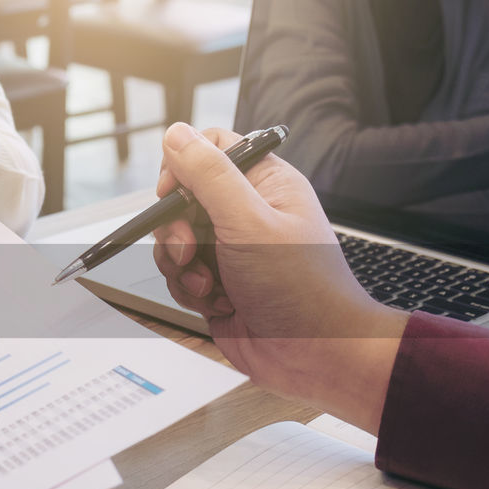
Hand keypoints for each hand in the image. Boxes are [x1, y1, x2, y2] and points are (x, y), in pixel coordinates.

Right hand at [151, 123, 407, 430]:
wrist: (316, 355)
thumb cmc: (301, 289)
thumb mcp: (249, 222)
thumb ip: (209, 175)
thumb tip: (176, 133)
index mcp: (264, 183)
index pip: (209, 149)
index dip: (182, 168)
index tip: (172, 194)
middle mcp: (245, 213)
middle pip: (181, 199)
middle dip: (176, 230)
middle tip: (192, 250)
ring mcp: (229, 250)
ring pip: (173, 241)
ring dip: (181, 267)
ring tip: (211, 285)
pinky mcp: (216, 283)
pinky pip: (179, 276)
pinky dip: (189, 291)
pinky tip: (217, 303)